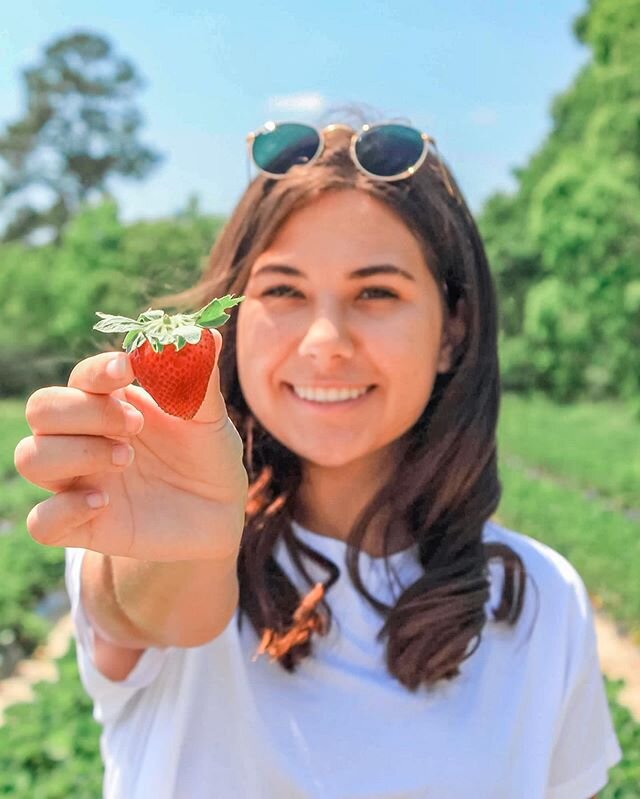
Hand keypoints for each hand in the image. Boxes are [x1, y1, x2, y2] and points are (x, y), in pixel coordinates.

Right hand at [14, 329, 247, 561]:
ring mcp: (79, 481)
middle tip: (135, 426)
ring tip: (125, 458)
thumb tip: (208, 335)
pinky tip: (103, 503)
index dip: (98, 371)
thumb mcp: (211, 420)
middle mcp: (85, 438)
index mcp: (111, 404)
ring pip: (30, 457)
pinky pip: (41, 522)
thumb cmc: (208, 457)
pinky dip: (64, 510)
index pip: (81, 377)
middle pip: (42, 409)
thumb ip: (200, 382)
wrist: (219, 515)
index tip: (128, 369)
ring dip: (74, 453)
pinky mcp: (82, 526)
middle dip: (83, 412)